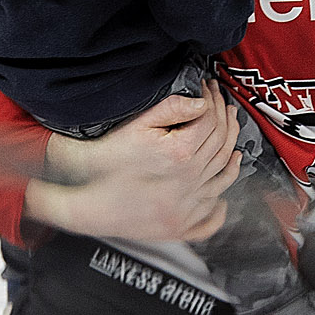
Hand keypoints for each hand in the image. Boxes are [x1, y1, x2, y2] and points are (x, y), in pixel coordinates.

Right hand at [25, 79, 240, 241]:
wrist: (83, 203)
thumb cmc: (102, 162)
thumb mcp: (134, 126)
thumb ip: (170, 109)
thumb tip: (200, 101)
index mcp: (180, 154)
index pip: (211, 120)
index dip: (213, 99)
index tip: (208, 88)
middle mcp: (189, 181)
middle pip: (222, 144)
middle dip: (225, 118)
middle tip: (222, 103)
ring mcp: (187, 207)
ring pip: (224, 176)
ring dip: (232, 152)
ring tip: (230, 135)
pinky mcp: (179, 227)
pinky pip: (210, 218)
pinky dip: (220, 206)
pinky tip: (222, 197)